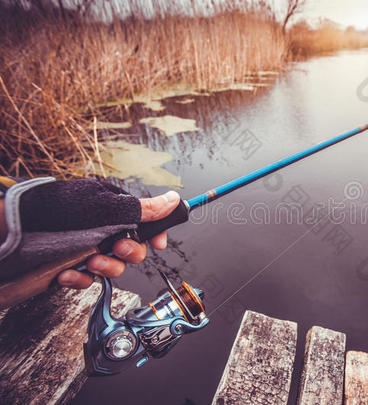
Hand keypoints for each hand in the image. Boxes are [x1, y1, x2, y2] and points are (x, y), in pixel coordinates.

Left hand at [57, 191, 180, 288]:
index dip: (155, 233)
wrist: (8, 239)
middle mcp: (100, 228)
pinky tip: (67, 272)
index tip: (159, 244)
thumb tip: (174, 199)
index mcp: (110, 208)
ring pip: (115, 267)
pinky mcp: (69, 268)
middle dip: (129, 252)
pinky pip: (89, 280)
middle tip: (116, 248)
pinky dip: (81, 278)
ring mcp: (84, 249)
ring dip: (107, 267)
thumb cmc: (53, 215)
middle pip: (134, 248)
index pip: (144, 220)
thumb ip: (143, 209)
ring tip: (89, 262)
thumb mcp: (105, 208)